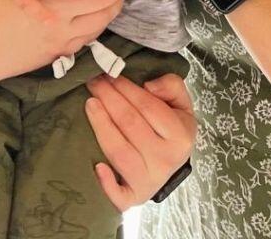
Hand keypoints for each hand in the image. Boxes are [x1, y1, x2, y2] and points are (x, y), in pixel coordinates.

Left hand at [85, 72, 195, 210]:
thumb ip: (171, 86)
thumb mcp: (180, 103)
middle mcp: (166, 160)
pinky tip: (96, 166)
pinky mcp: (134, 197)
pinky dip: (107, 184)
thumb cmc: (172, 128)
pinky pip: (120, 195)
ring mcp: (149, 181)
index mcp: (180, 135)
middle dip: (109, 99)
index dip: (126, 88)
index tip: (109, 74)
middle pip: (130, 124)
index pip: (148, 106)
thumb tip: (149, 86)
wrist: (171, 162)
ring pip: (120, 151)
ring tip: (90, 103)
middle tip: (94, 82)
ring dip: (101, 125)